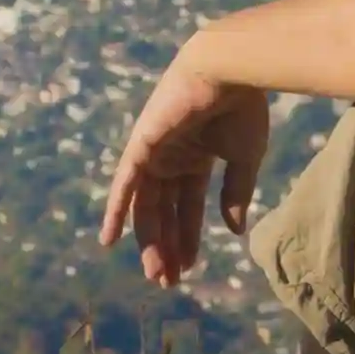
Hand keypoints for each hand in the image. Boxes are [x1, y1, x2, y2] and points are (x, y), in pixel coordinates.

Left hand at [102, 60, 279, 287]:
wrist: (230, 72)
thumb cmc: (242, 108)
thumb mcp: (245, 159)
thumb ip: (236, 193)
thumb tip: (234, 231)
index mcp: (196, 158)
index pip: (187, 207)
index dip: (187, 238)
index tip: (188, 268)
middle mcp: (171, 158)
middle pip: (163, 212)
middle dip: (165, 246)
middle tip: (166, 281)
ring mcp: (154, 152)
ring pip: (145, 206)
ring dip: (148, 240)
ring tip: (155, 274)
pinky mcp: (141, 145)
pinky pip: (123, 184)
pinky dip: (115, 211)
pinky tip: (110, 240)